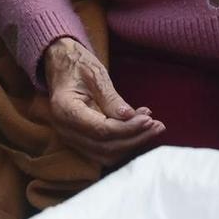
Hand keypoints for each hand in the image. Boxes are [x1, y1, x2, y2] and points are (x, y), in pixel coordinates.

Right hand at [43, 37, 165, 165]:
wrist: (61, 64)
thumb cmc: (77, 64)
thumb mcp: (95, 74)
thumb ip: (110, 98)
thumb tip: (129, 116)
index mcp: (66, 109)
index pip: (101, 130)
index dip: (127, 128)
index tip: (149, 119)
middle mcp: (65, 129)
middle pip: (105, 147)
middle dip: (134, 138)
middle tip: (157, 125)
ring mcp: (70, 138)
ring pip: (105, 154)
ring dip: (132, 144)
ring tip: (154, 128)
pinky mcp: (79, 140)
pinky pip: (104, 150)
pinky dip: (124, 143)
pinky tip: (140, 129)